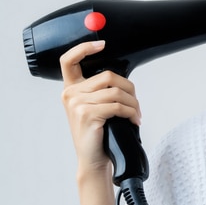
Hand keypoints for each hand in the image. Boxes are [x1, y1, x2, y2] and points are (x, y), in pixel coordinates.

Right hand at [60, 41, 141, 176]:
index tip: (101, 44)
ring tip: (136, 115)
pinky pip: (118, 106)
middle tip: (136, 104)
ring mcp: (77, 104)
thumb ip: (101, 90)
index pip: (69, 60)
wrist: (94, 160)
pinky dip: (131, 112)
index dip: (84, 48)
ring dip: (133, 104)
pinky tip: (133, 121)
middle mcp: (70, 94)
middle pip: (109, 76)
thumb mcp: (95, 107)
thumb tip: (122, 78)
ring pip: (116, 92)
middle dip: (129, 89)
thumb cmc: (99, 133)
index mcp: (71, 89)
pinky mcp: (87, 114)